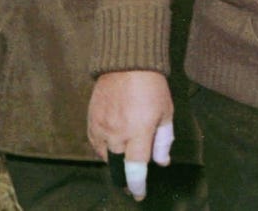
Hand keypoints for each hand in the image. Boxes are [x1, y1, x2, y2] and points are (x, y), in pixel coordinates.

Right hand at [88, 70, 173, 201]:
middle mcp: (117, 134)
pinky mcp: (90, 122)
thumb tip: (161, 162)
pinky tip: (111, 146)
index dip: (137, 186)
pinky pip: (95, 144)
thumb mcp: (166, 112)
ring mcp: (101, 128)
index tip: (139, 194)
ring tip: (123, 160)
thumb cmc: (152, 87)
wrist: (127, 63)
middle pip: (118, 166)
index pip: (135, 169)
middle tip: (131, 182)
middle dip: (125, 177)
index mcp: (138, 133)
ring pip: (105, 156)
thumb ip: (163, 140)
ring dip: (114, 161)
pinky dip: (103, 149)